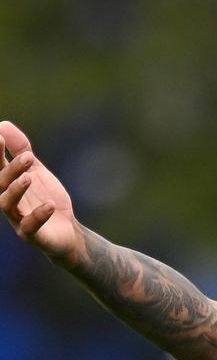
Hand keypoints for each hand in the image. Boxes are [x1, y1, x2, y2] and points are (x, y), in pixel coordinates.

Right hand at [0, 121, 80, 261]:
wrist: (67, 232)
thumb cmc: (46, 199)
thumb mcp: (37, 172)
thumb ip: (21, 151)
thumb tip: (2, 124)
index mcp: (8, 185)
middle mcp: (8, 201)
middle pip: (0, 184)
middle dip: (11, 169)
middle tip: (28, 156)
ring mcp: (18, 219)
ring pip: (8, 205)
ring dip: (16, 190)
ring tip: (29, 177)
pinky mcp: (32, 235)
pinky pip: (30, 227)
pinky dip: (39, 215)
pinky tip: (50, 204)